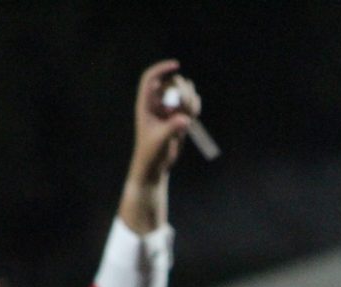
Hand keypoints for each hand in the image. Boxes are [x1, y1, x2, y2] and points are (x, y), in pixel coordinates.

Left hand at [129, 60, 197, 185]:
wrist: (155, 166)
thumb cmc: (151, 153)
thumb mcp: (160, 141)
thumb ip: (172, 128)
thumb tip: (185, 120)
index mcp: (145, 105)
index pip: (151, 79)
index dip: (162, 69)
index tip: (176, 65)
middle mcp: (156, 104)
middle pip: (171, 84)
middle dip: (182, 88)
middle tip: (188, 103)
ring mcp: (168, 111)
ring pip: (182, 94)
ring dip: (190, 99)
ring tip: (192, 113)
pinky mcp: (178, 118)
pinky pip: (189, 104)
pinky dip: (194, 106)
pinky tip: (195, 114)